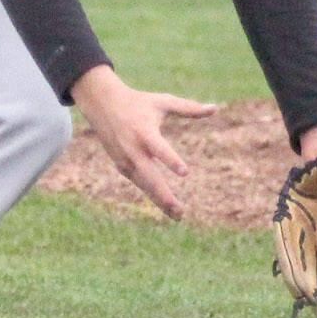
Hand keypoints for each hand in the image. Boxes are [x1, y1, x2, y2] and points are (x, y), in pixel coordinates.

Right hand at [69, 65, 215, 220]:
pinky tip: (167, 206)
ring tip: (179, 216)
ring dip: (161, 200)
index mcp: (144, 131)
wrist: (101, 104)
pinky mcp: (121, 166)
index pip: (159, 148)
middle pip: (149, 176)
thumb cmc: (138, 102)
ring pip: (144, 185)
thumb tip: (214, 108)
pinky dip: (152, 195)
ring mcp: (125, 159)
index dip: (171, 160)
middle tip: (180, 210)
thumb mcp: (162, 101)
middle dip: (164, 194)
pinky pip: (139, 183)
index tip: (185, 173)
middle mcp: (133, 149)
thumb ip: (188, 108)